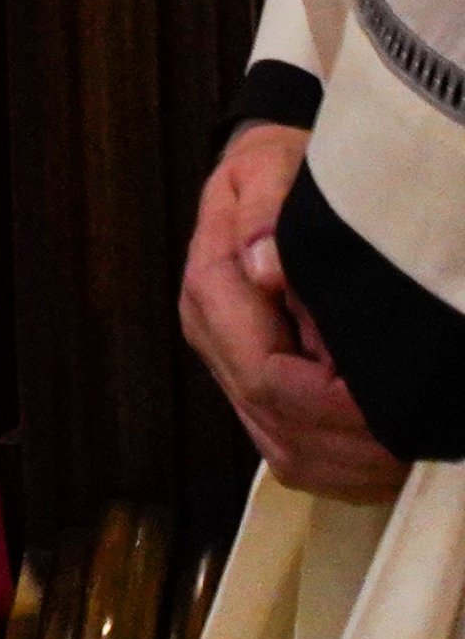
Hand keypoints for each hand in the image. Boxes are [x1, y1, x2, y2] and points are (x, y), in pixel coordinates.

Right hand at [187, 119, 403, 501]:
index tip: (401, 401)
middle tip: (427, 434)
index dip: (335, 405)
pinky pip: (295, 457)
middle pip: (280, 426)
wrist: (268, 182)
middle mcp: (214, 342)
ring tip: (417, 447)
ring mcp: (232, 373)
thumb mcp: (272, 167)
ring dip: (355, 466)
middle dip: (357, 444)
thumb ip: (264, 210)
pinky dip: (346, 471)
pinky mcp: (258, 395)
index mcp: (212, 292)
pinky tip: (391, 454)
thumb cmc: (281, 173)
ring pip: (287, 454)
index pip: (268, 378)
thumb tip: (264, 266)